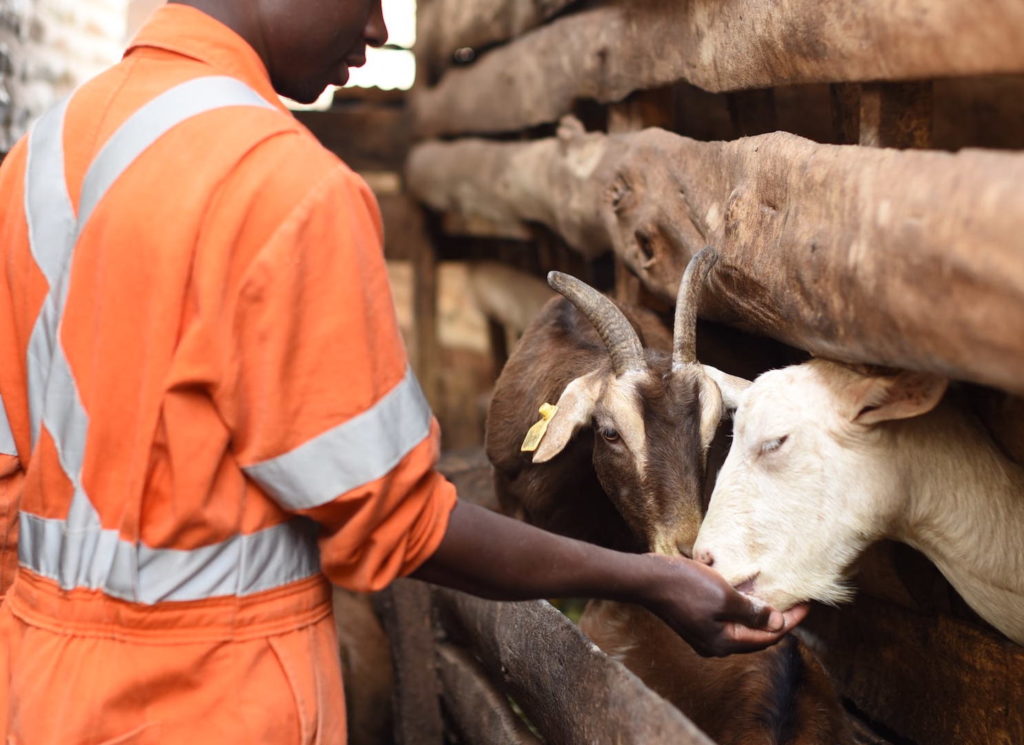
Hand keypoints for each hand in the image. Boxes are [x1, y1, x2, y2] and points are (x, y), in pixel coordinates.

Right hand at [640, 553, 807, 656]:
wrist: (647, 579)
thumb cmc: (685, 587)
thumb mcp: (725, 597)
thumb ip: (753, 612)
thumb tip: (778, 623)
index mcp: (724, 643)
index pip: (768, 638)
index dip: (790, 621)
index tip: (806, 605)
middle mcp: (714, 644)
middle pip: (755, 636)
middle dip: (776, 620)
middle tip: (795, 601)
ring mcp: (703, 633)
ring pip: (740, 627)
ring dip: (757, 613)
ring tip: (774, 596)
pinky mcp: (695, 620)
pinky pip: (726, 618)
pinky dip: (740, 608)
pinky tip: (745, 593)